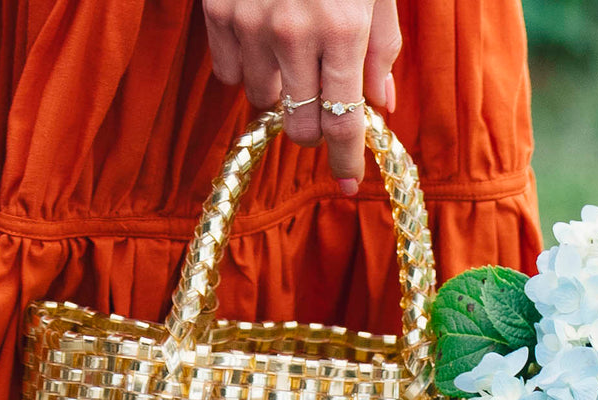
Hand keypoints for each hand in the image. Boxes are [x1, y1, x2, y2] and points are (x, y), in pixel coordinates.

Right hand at [203, 0, 400, 194]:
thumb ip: (380, 49)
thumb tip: (382, 106)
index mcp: (342, 30)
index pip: (344, 122)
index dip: (345, 161)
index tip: (346, 184)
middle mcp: (293, 35)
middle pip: (299, 127)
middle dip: (314, 126)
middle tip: (322, 103)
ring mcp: (249, 25)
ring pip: (263, 103)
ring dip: (281, 92)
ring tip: (292, 53)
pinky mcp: (216, 12)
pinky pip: (230, 75)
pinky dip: (249, 68)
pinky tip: (262, 38)